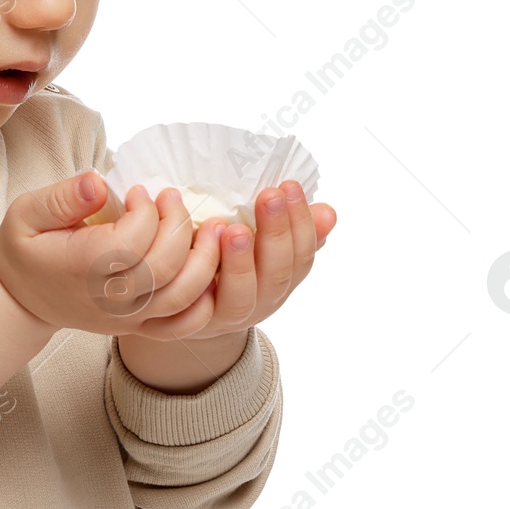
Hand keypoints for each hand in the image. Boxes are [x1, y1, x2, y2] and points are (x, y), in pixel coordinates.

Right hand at [0, 172, 223, 336]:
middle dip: (179, 224)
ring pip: (183, 296)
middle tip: (171, 197)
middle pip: (164, 267)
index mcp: (80, 268)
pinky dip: (204, 301)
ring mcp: (126, 317)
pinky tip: (208, 270)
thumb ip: (62, 197)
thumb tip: (98, 182)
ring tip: (210, 227)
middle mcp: (107, 299)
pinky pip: (183, 324)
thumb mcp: (26, 212)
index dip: (146, 211)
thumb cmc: (25, 248)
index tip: (138, 192)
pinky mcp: (138, 326)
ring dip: (206, 259)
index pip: (132, 241)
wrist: (19, 298)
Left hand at [123, 179, 336, 341]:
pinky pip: (200, 307)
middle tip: (269, 196)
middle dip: (275, 233)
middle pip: (277, 274)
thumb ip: (292, 231)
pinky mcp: (193, 322)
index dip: (301, 223)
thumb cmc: (223, 262)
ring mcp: (228, 316)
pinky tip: (198, 248)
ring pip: (241, 296)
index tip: (290, 186)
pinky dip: (201, 280)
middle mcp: (261, 302)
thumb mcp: (262, 247)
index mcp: (281, 281)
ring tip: (234, 230)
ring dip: (241, 262)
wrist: (181, 309)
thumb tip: (328, 211)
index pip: (302, 255)